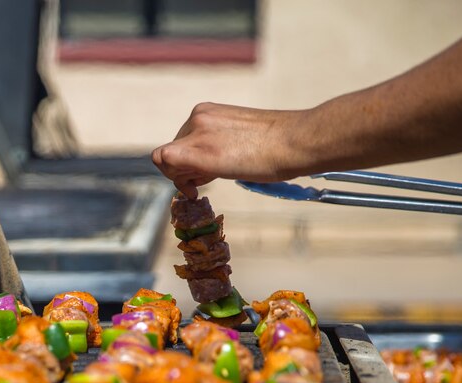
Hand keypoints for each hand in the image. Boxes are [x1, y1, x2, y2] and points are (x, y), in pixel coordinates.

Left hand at [151, 103, 302, 198]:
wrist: (295, 141)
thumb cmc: (278, 144)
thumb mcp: (241, 138)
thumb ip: (218, 145)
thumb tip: (205, 165)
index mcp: (208, 112)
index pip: (181, 140)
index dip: (185, 162)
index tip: (200, 175)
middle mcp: (198, 118)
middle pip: (172, 151)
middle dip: (184, 171)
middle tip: (208, 180)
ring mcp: (197, 133)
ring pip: (166, 159)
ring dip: (183, 177)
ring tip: (211, 181)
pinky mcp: (198, 151)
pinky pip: (166, 162)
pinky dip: (176, 180)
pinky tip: (195, 190)